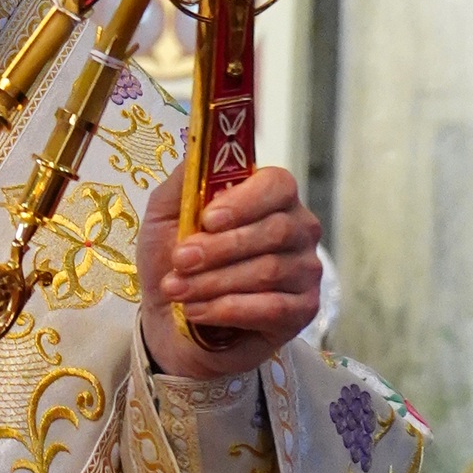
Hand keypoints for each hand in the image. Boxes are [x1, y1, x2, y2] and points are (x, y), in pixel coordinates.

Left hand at [137, 165, 321, 379]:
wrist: (170, 323)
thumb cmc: (174, 264)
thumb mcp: (166, 216)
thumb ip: (185, 181)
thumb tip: (201, 149)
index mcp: (271, 199)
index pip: (277, 185)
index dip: (245, 201)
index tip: (208, 219)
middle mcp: (298, 230)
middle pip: (274, 230)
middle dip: (219, 248)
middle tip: (180, 261)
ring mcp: (305, 271)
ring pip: (268, 270)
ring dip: (215, 281)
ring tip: (177, 290)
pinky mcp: (303, 311)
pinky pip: (273, 308)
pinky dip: (228, 309)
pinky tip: (198, 311)